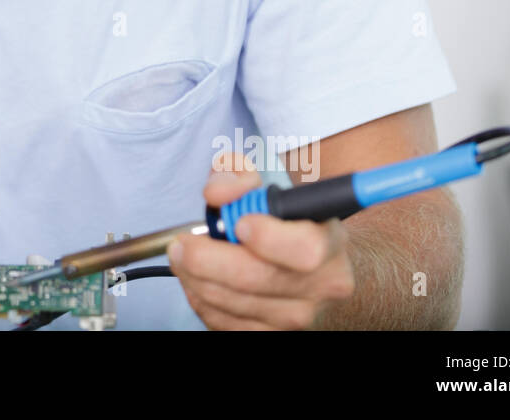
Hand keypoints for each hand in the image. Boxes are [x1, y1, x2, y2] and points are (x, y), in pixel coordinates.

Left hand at [166, 152, 354, 328]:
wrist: (313, 272)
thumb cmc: (286, 225)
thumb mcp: (268, 187)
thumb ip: (237, 174)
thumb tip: (217, 192)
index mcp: (327, 243)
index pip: (304, 249)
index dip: (267, 238)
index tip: (239, 224)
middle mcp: (319, 286)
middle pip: (255, 279)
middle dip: (206, 259)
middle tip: (181, 243)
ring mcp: (296, 317)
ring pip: (232, 303)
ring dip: (194, 278)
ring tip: (183, 256)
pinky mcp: (271, 335)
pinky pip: (223, 322)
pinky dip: (200, 298)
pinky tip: (198, 279)